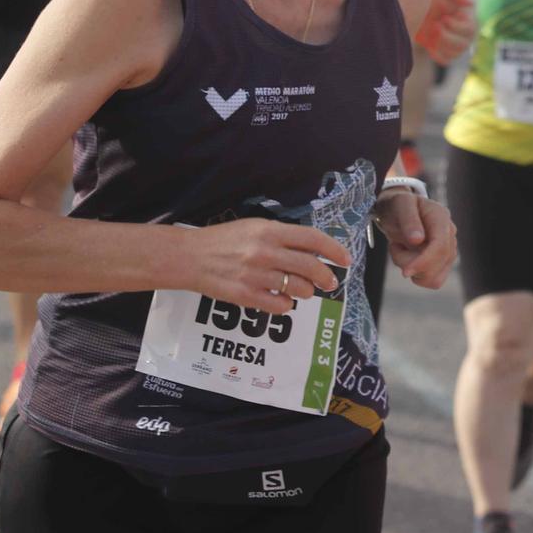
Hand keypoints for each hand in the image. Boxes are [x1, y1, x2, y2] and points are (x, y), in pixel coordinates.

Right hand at [187, 218, 349, 313]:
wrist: (187, 257)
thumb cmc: (222, 240)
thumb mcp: (254, 227)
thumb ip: (282, 236)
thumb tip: (312, 249)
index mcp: (269, 230)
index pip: (313, 239)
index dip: (334, 250)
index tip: (345, 260)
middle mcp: (265, 251)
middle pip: (310, 266)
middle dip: (326, 277)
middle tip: (330, 282)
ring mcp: (255, 274)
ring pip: (298, 288)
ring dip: (307, 292)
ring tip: (304, 291)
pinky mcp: (245, 295)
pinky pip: (279, 305)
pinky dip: (286, 305)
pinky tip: (284, 301)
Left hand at [375, 189, 457, 288]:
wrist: (399, 210)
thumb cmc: (398, 205)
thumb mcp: (400, 205)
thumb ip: (409, 221)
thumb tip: (417, 240)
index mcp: (441, 218)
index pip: (440, 246)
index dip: (424, 261)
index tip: (404, 272)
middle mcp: (450, 234)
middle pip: (438, 264)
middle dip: (411, 264)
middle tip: (394, 246)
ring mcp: (449, 249)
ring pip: (435, 277)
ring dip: (413, 271)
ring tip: (401, 251)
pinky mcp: (443, 262)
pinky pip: (433, 281)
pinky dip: (417, 275)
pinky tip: (408, 259)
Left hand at [416, 0, 476, 66]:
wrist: (414, 3)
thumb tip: (471, 4)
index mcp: (467, 19)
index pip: (469, 31)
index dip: (456, 27)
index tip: (443, 18)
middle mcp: (463, 33)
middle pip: (464, 45)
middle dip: (447, 37)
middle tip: (435, 25)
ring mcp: (452, 43)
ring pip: (455, 54)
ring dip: (442, 45)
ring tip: (432, 32)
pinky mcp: (440, 50)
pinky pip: (445, 60)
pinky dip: (437, 54)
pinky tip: (429, 44)